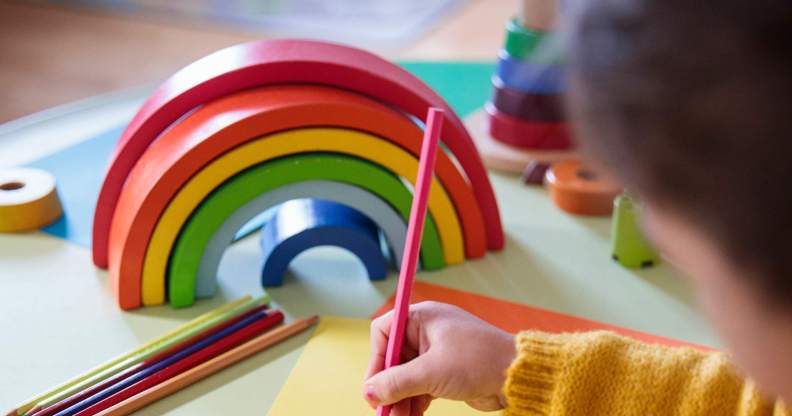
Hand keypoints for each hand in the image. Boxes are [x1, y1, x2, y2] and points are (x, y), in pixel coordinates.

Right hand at [363, 301, 515, 414]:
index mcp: (422, 318)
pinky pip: (420, 386)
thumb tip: (370, 392)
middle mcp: (427, 332)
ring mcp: (436, 353)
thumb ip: (397, 382)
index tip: (373, 385)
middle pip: (393, 358)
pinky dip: (414, 401)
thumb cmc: (478, 361)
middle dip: (387, 386)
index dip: (376, 358)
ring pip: (406, 376)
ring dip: (399, 398)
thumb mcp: (432, 372)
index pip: (384, 331)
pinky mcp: (446, 372)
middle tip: (382, 410)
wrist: (519, 376)